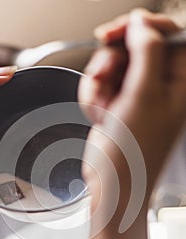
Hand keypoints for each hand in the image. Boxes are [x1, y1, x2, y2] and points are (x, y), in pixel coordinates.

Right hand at [79, 9, 185, 227]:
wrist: (111, 185)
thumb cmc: (133, 153)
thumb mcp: (143, 96)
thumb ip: (147, 51)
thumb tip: (140, 22)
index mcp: (179, 83)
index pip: (169, 34)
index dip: (142, 26)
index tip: (116, 32)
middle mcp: (159, 86)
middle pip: (134, 46)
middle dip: (112, 62)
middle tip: (105, 78)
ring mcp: (135, 95)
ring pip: (112, 64)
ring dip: (99, 83)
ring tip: (102, 108)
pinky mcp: (115, 104)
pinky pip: (100, 83)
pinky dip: (93, 97)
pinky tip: (98, 115)